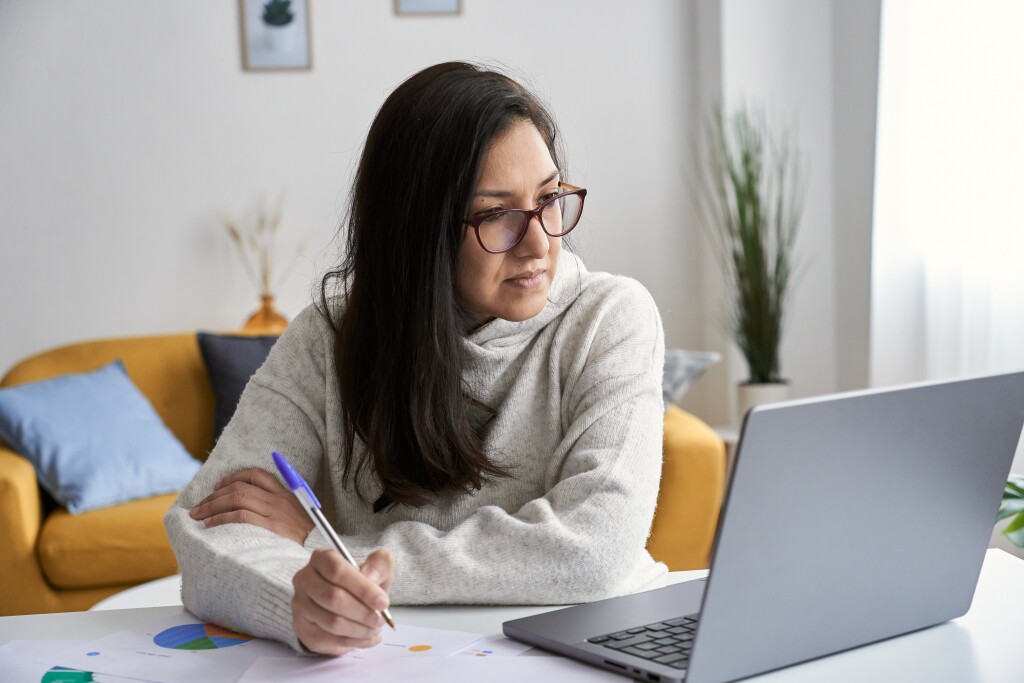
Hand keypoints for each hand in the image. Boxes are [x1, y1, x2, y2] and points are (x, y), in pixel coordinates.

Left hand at [189, 467, 313, 543]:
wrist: (319, 548)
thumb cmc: (308, 535)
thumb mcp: (299, 513)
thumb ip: (279, 505)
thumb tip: (251, 505)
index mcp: (285, 493)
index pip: (256, 475)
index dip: (233, 477)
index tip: (218, 486)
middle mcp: (278, 499)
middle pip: (240, 487)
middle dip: (215, 495)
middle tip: (199, 505)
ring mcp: (274, 512)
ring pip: (237, 498)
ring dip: (212, 505)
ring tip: (198, 515)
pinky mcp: (270, 526)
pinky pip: (240, 516)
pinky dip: (221, 518)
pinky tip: (210, 524)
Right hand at [292, 548, 393, 655]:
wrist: (343, 606)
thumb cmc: (360, 584)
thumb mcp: (377, 569)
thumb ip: (380, 564)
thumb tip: (370, 576)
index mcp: (321, 558)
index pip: (338, 570)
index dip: (362, 588)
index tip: (383, 602)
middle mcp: (304, 579)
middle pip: (333, 597)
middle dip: (363, 612)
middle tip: (380, 620)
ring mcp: (300, 604)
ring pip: (332, 622)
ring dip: (360, 629)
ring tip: (375, 628)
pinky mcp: (302, 628)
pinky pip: (330, 639)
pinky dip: (354, 641)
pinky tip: (367, 637)